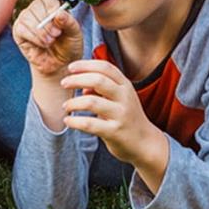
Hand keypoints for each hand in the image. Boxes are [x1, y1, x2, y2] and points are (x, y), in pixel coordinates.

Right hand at [12, 0, 82, 78]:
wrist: (60, 64)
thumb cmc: (68, 46)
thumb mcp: (75, 33)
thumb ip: (69, 22)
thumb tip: (59, 13)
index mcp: (53, 6)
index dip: (53, 9)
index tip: (59, 21)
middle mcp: (38, 10)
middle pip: (36, 6)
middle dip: (47, 23)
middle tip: (56, 34)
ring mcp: (27, 19)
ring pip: (28, 17)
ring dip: (40, 32)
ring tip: (50, 41)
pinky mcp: (19, 31)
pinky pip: (21, 29)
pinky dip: (33, 37)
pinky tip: (41, 44)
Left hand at [59, 58, 166, 176]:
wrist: (145, 143)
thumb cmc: (127, 118)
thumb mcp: (119, 99)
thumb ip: (102, 90)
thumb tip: (82, 86)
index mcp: (125, 86)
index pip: (105, 67)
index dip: (86, 65)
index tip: (70, 67)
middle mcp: (125, 97)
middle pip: (98, 80)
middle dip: (77, 79)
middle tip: (64, 83)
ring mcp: (121, 115)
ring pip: (91, 102)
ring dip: (73, 103)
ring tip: (65, 106)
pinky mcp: (114, 132)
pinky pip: (90, 124)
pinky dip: (75, 122)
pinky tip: (68, 121)